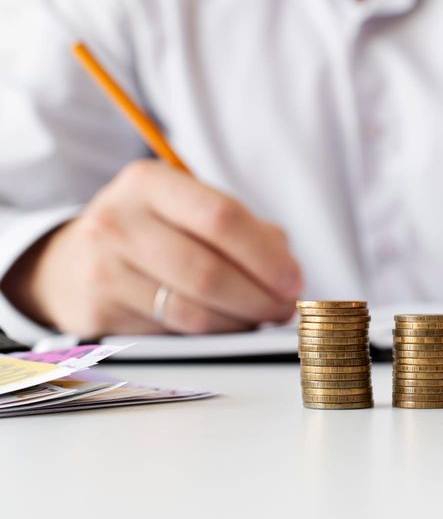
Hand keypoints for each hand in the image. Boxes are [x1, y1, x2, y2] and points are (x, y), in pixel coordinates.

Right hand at [1, 160, 301, 337]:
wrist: (73, 262)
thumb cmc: (155, 232)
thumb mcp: (191, 210)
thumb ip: (247, 231)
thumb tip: (287, 271)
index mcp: (149, 183)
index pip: (221, 217)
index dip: (265, 255)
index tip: (293, 280)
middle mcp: (117, 221)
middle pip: (207, 271)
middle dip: (258, 297)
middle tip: (284, 309)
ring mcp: (102, 268)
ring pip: (192, 311)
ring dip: (239, 322)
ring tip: (261, 318)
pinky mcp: (97, 312)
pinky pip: (171, 333)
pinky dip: (210, 335)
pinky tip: (225, 327)